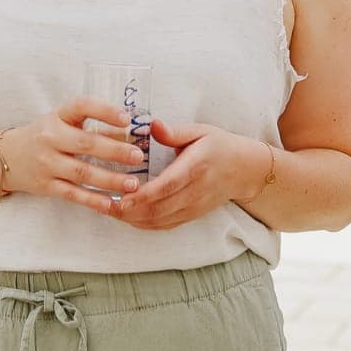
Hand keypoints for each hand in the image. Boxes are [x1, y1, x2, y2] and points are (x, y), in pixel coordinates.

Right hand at [0, 98, 148, 215]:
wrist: (7, 157)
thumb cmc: (45, 136)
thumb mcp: (62, 122)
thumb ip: (91, 125)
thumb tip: (131, 132)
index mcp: (57, 116)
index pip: (81, 106)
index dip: (104, 110)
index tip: (127, 118)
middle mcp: (50, 138)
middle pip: (86, 144)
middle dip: (115, 151)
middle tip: (138, 156)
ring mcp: (46, 163)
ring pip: (82, 173)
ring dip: (110, 179)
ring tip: (133, 184)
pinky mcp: (46, 186)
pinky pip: (73, 194)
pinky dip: (93, 200)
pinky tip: (112, 204)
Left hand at [114, 119, 256, 229]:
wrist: (246, 170)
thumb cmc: (220, 146)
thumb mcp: (200, 131)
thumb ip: (174, 132)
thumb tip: (152, 125)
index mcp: (196, 167)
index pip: (167, 186)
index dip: (143, 195)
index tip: (121, 197)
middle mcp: (195, 191)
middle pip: (159, 208)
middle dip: (130, 210)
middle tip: (104, 204)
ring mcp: (194, 207)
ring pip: (160, 220)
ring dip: (133, 219)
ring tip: (109, 210)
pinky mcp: (192, 215)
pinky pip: (165, 225)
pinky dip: (144, 224)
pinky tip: (126, 217)